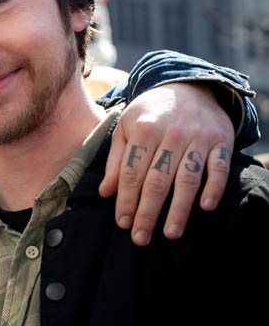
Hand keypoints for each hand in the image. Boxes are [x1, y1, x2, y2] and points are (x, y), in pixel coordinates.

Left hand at [99, 83, 233, 244]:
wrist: (188, 86)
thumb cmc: (150, 113)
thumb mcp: (125, 128)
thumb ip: (116, 160)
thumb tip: (105, 192)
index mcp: (143, 130)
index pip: (131, 173)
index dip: (126, 200)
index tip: (122, 223)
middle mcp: (171, 134)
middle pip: (157, 180)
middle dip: (147, 212)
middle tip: (140, 238)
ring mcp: (198, 137)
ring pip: (187, 178)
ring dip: (179, 209)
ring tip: (170, 234)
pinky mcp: (221, 141)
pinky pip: (219, 167)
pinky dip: (214, 187)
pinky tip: (205, 207)